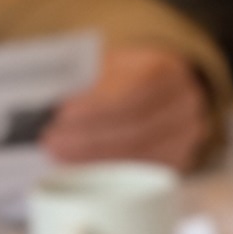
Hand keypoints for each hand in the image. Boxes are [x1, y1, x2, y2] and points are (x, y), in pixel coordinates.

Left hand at [45, 44, 213, 170]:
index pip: (130, 92)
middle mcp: (184, 101)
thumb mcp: (106, 64)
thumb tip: (45, 102)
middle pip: (134, 127)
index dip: (95, 107)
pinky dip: (111, 170)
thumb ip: (84, 80)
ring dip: (95, 157)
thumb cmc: (125, 75)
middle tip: (52, 141)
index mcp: (164, 68)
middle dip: (88, 137)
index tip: (61, 115)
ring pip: (139, 153)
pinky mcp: (180, 158)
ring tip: (61, 154)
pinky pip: (143, 169)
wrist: (164, 86)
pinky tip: (85, 166)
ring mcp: (187, 133)